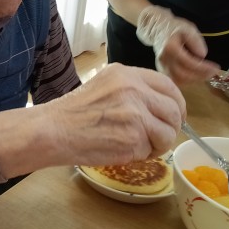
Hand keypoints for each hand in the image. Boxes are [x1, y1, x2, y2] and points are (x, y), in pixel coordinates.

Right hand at [45, 63, 185, 166]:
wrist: (53, 130)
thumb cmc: (73, 113)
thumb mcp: (104, 86)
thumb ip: (131, 91)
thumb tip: (160, 106)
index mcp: (126, 73)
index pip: (168, 85)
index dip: (176, 103)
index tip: (174, 115)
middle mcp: (134, 89)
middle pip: (174, 109)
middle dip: (171, 126)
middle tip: (158, 137)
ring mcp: (136, 113)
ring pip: (169, 132)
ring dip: (159, 144)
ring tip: (137, 146)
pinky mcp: (134, 137)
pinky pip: (154, 150)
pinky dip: (143, 155)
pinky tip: (124, 151)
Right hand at [136, 5, 219, 83]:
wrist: (158, 30)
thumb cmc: (175, 28)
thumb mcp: (188, 29)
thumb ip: (196, 41)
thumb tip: (202, 56)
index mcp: (170, 48)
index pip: (188, 62)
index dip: (203, 67)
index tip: (216, 67)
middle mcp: (164, 59)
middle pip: (183, 74)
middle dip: (200, 75)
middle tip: (213, 73)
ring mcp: (161, 66)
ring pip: (178, 80)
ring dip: (194, 80)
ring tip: (206, 75)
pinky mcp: (162, 70)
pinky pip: (175, 80)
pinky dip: (187, 81)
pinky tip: (195, 76)